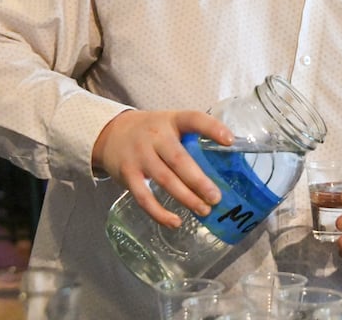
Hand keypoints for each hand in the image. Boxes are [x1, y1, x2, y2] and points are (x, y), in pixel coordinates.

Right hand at [92, 109, 233, 227]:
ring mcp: (140, 156)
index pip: (194, 119)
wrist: (111, 133)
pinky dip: (159, 213)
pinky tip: (176, 222)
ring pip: (164, 179)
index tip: (230, 141)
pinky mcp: (128, 175)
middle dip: (199, 181)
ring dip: (186, 197)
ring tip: (204, 210)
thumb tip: (227, 159)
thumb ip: (191, 137)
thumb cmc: (152, 131)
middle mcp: (155, 136)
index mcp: (172, 121)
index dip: (212, 128)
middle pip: (179, 159)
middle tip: (216, 197)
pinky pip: (144, 197)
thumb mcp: (170, 124)